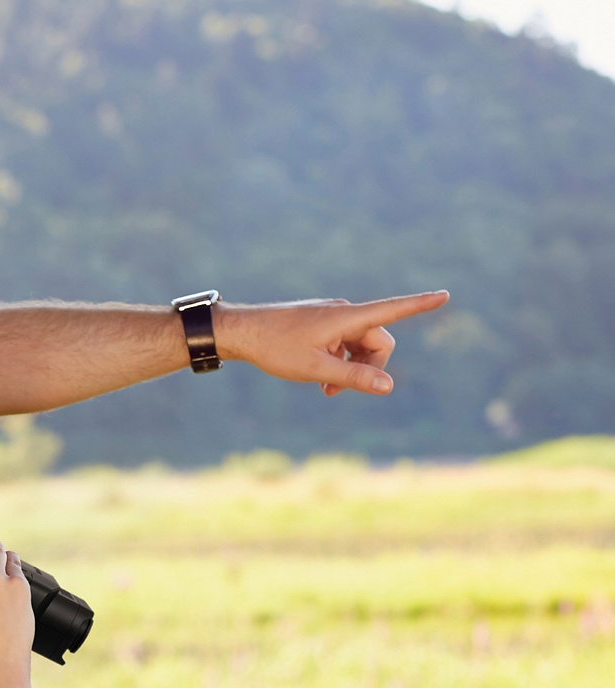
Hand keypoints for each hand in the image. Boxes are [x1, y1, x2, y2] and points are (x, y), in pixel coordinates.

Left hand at [214, 291, 448, 396]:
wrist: (242, 332)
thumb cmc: (275, 348)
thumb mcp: (315, 369)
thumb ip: (353, 377)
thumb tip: (389, 386)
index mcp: (346, 317)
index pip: (392, 309)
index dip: (420, 305)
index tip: (445, 295)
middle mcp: (343, 312)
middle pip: (377, 340)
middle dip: (369, 367)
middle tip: (338, 392)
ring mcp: (332, 317)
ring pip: (359, 344)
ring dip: (352, 368)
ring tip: (326, 390)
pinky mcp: (321, 323)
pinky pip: (343, 342)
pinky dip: (339, 360)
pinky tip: (320, 378)